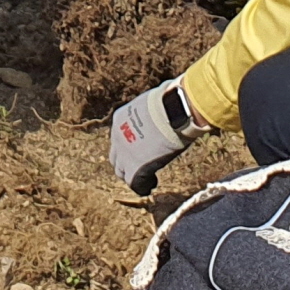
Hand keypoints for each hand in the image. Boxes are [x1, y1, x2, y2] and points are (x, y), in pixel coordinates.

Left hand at [110, 78, 210, 195]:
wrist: (172, 112)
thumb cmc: (169, 104)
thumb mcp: (151, 105)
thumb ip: (149, 114)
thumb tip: (163, 107)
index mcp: (120, 119)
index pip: (119, 138)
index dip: (130, 146)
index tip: (143, 150)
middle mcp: (117, 136)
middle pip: (116, 157)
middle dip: (126, 163)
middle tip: (141, 167)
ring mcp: (124, 153)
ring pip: (122, 172)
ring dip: (132, 176)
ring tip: (147, 179)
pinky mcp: (135, 168)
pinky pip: (135, 183)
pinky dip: (142, 186)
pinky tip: (152, 183)